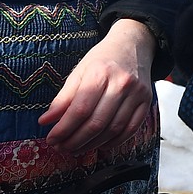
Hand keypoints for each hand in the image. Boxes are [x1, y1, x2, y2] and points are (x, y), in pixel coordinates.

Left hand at [39, 18, 156, 154]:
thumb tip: (45, 121)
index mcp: (101, 73)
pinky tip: (101, 144)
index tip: (52, 139)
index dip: (64, 129)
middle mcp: (122, 83)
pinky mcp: (146, 101)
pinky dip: (115, 141)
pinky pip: (131, 129)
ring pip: (114, 129)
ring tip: (77, 148)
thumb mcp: (79, 72)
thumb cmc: (103, 59)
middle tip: (61, 147)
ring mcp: (137, 93)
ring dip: (92, 144)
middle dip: (75, 141)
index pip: (80, 110)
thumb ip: (63, 98)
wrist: (134, 45)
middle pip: (97, 122)